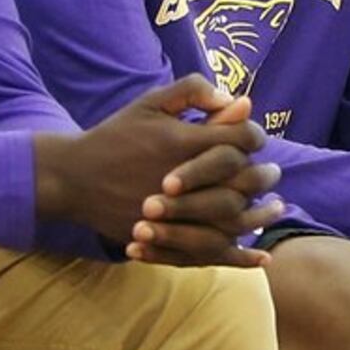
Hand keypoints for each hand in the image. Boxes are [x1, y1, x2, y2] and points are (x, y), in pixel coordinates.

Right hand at [45, 78, 277, 259]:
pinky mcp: (165, 240)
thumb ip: (193, 92)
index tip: (251, 139)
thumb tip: (238, 101)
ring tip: (276, 207)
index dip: (253, 136)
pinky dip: (240, 257)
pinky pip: (211, 253)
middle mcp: (182, 179)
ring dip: (261, 214)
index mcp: (181, 141)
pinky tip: (262, 257)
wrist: (72, 178)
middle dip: (265, 175)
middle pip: (244, 180)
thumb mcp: (150, 103)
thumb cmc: (115, 136)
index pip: (240, 138)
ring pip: (233, 220)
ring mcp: (174, 214)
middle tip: (273, 174)